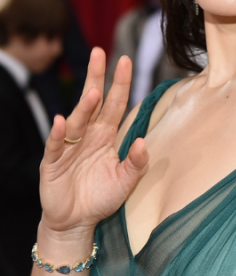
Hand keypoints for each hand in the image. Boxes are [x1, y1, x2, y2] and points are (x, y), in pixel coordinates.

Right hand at [38, 48, 148, 236]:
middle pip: (93, 102)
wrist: (77, 222)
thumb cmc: (101, 197)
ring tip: (94, 91)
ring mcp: (69, 147)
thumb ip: (137, 163)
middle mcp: (88, 136)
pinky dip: (59, 134)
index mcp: (106, 136)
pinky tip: (63, 121)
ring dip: (84, 107)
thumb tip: (143, 142)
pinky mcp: (52, 163)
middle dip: (97, 78)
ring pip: (77, 121)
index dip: (120, 84)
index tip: (126, 60)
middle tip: (100, 52)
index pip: (115, 104)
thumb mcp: (126, 181)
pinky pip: (56, 146)